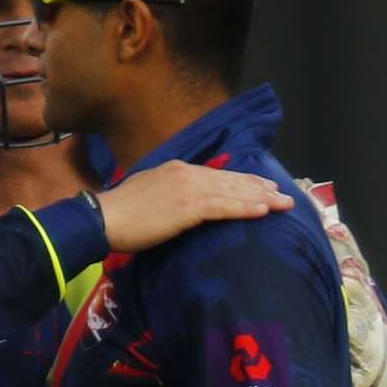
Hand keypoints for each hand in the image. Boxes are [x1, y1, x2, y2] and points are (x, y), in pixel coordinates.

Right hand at [96, 159, 293, 251]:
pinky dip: (245, 208)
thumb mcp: (147, 192)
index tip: (261, 186)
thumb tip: (181, 203)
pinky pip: (223, 207)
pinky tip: (262, 211)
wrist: (104, 217)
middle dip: (259, 188)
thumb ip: (168, 192)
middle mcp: (186, 174)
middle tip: (282, 195)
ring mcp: (188, 189)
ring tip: (282, 204)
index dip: (242, 180)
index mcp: (177, 169)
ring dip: (261, 198)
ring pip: (232, 192)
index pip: (216, 174)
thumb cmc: (120, 212)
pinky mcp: (188, 208)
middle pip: (230, 180)